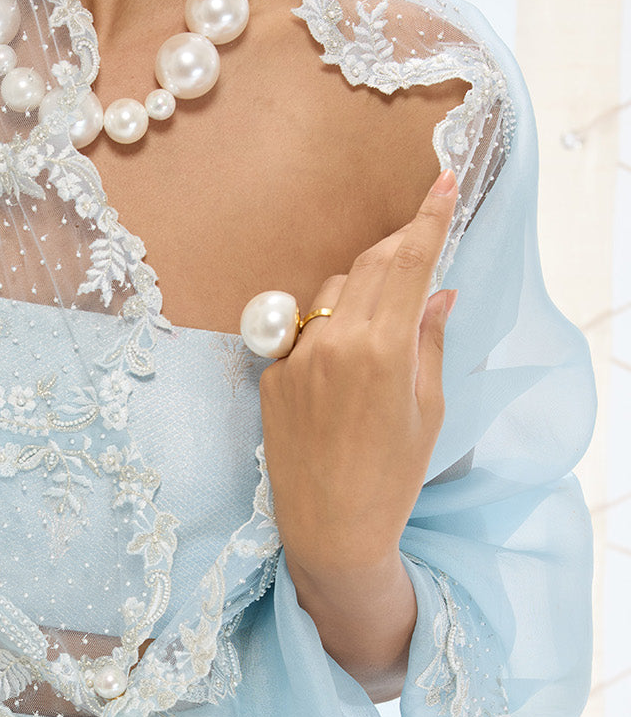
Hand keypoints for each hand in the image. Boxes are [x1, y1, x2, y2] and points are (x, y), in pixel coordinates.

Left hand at [258, 165, 459, 580]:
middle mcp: (332, 344)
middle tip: (421, 247)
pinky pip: (304, 333)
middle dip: (399, 248)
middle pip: (370, 266)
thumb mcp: (426, 409)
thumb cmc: (390, 479)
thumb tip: (437, 293)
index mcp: (381, 350)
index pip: (409, 262)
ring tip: (384, 328)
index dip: (429, 219)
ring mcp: (295, 359)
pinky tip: (344, 370)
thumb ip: (429, 341)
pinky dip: (330, 334)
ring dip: (363, 292)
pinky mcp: (272, 378)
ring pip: (335, 295)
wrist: (330, 532)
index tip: (443, 185)